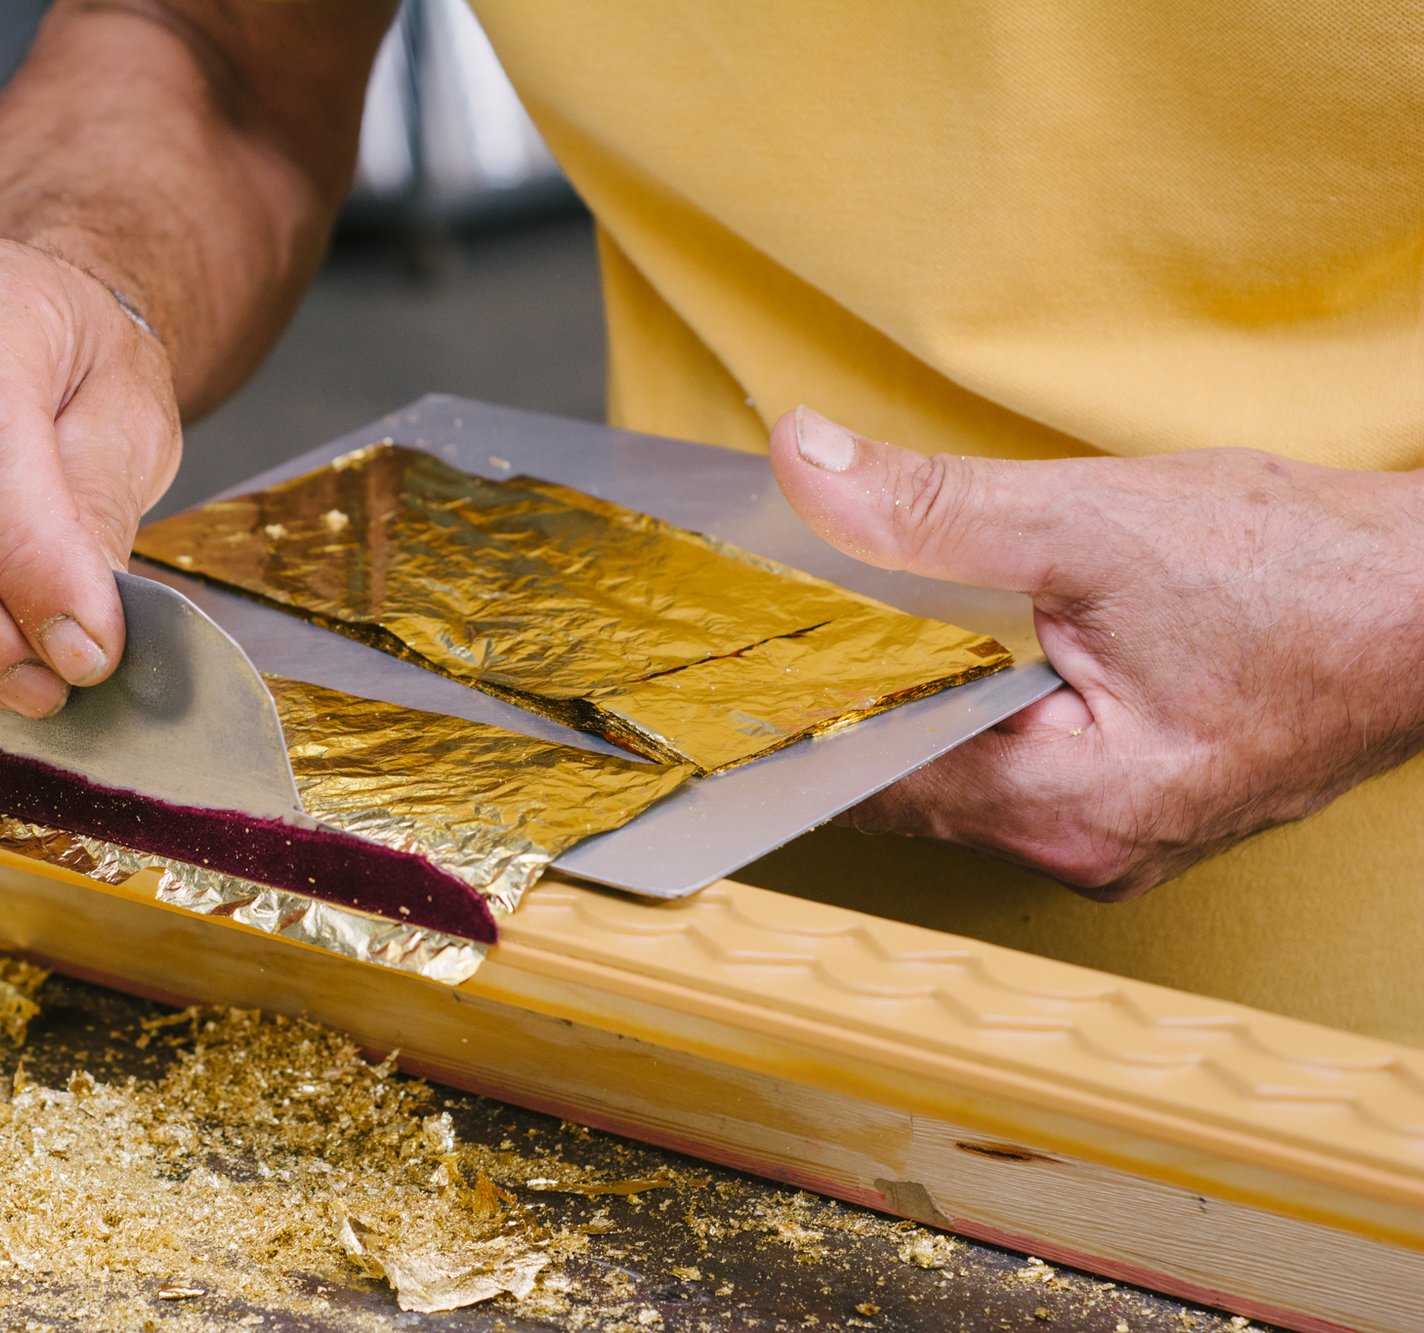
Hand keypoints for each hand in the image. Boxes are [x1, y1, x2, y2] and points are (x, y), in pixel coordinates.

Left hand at [769, 406, 1423, 899]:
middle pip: (907, 779)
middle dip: (845, 696)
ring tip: (841, 620)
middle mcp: (1085, 847)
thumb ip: (934, 506)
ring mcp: (1119, 833)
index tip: (724, 656)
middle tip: (764, 619)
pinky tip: (947, 645)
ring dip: (911, 696)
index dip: (793, 707)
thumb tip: (806, 462)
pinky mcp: (1142, 798)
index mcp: (1066, 810)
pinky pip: (1017, 760)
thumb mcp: (1098, 521)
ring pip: (960, 770)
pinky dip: (973, 702)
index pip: (871, 773)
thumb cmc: (1314, 574)